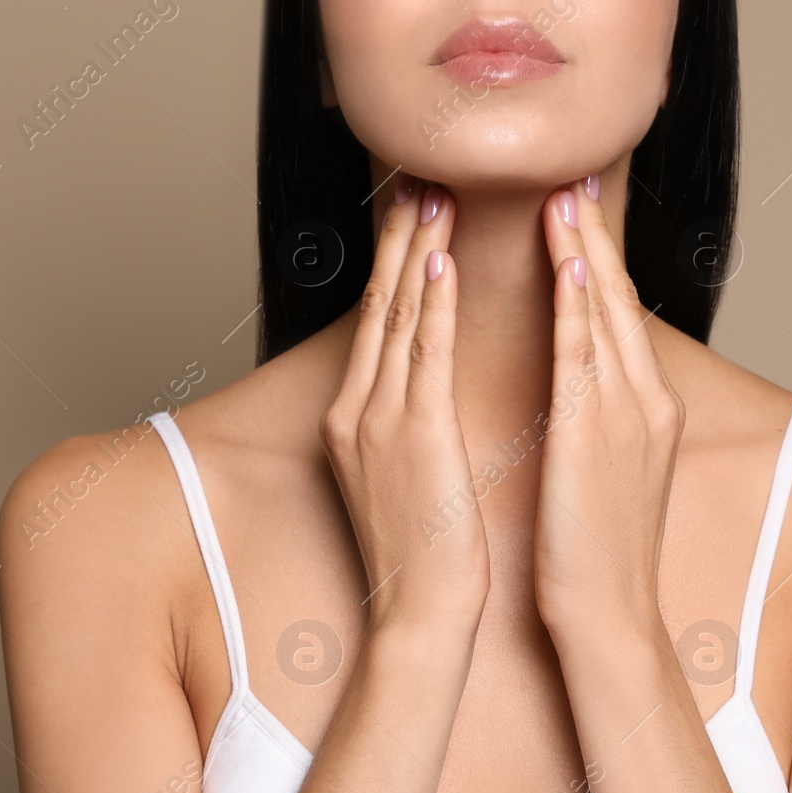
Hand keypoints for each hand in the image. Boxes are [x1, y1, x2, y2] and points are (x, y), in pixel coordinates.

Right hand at [320, 175, 489, 638]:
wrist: (421, 612)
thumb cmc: (424, 552)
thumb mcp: (401, 477)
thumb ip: (404, 426)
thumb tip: (422, 393)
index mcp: (355, 419)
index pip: (376, 325)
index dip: (392, 265)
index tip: (409, 218)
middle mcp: (358, 410)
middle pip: (377, 306)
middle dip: (396, 240)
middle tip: (415, 180)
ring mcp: (380, 420)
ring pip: (396, 316)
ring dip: (414, 250)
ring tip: (430, 196)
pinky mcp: (414, 436)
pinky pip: (422, 355)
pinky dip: (428, 303)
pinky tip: (437, 261)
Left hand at [531, 176, 685, 643]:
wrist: (608, 615)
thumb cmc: (595, 551)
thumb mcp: (604, 471)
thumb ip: (595, 420)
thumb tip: (573, 386)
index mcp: (646, 408)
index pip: (618, 316)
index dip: (598, 261)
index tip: (577, 212)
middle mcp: (646, 400)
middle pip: (619, 300)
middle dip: (596, 237)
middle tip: (575, 175)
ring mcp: (627, 415)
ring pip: (605, 314)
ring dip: (585, 251)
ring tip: (566, 195)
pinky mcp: (597, 435)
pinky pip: (586, 355)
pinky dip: (581, 306)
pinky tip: (571, 264)